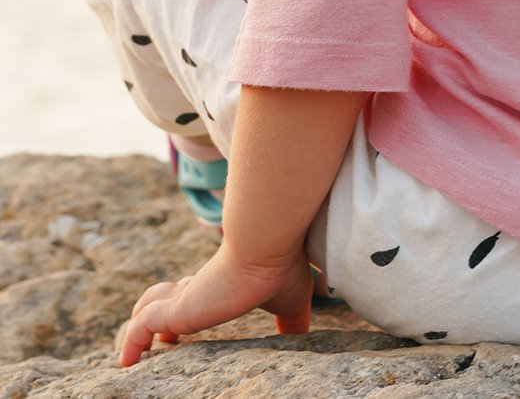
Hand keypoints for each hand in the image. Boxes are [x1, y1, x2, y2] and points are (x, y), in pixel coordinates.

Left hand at [118, 239, 312, 366]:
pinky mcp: (174, 309)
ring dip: (140, 326)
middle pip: (167, 296)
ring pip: (148, 306)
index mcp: (220, 280)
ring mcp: (183, 296)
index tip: (180, 330)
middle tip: (159, 340)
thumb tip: (302, 338)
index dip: (185, 304)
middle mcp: (198, 284)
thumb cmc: (281, 269)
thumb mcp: (291, 302)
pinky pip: (139, 328)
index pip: (195, 290)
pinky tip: (127, 363)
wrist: (267, 246)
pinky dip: (130, 344)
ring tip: (134, 353)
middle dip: (158, 315)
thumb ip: (291, 323)